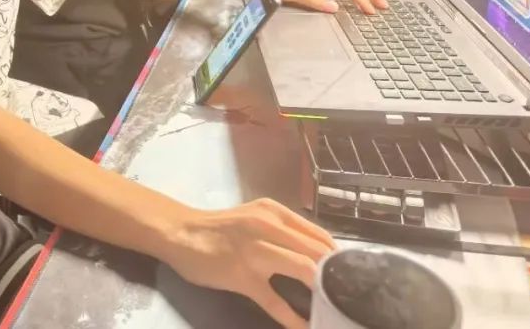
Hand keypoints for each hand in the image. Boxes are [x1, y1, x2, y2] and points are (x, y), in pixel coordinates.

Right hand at [164, 199, 334, 328]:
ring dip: (322, 291)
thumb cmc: (220, 228)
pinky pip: (275, 301)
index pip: (319, 235)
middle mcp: (268, 226)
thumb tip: (317, 255)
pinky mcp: (243, 276)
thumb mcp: (254, 217)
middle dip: (336, 275)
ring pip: (302, 269)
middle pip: (316, 252)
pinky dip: (294, 319)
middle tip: (348, 294)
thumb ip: (282, 231)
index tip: (349, 275)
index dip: (338, 257)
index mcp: (274, 212)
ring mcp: (255, 252)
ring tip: (335, 307)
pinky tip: (305, 328)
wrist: (180, 233)